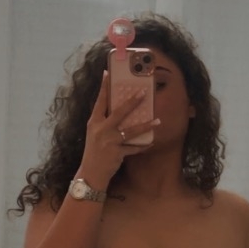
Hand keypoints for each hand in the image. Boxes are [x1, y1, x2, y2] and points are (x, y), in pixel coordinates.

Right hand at [77, 69, 159, 188]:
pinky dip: (143, 146)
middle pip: (119, 112)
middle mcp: (101, 130)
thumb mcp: (94, 134)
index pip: (99, 101)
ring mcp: (110, 141)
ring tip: (158, 120)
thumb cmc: (94, 152)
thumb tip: (118, 110)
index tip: (107, 73)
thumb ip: (104, 122)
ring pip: (131, 130)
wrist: (90, 174)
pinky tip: (151, 143)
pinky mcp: (117, 153)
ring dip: (146, 125)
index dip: (103, 87)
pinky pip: (134, 148)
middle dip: (132, 102)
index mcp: (94, 122)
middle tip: (143, 93)